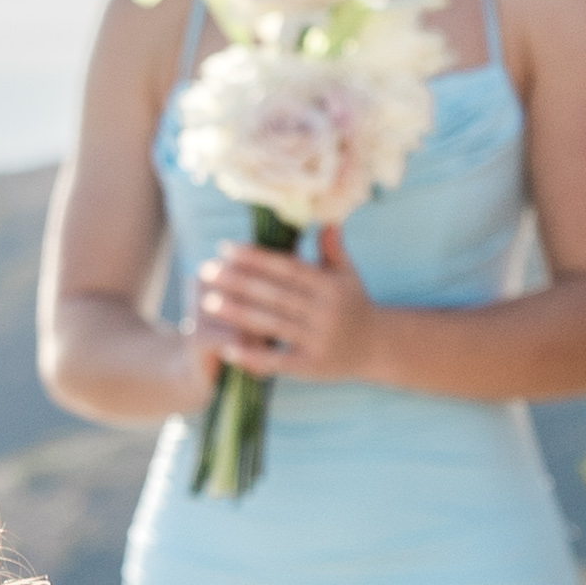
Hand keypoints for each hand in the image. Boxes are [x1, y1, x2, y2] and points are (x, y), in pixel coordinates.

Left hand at [191, 223, 377, 383]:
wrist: (379, 347)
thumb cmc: (353, 304)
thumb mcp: (347, 274)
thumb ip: (332, 248)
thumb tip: (326, 217)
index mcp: (330, 285)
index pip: (287, 268)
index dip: (255, 258)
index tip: (225, 248)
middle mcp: (325, 311)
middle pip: (274, 294)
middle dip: (238, 282)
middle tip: (206, 271)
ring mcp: (319, 340)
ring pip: (272, 324)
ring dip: (238, 314)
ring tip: (208, 302)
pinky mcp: (313, 367)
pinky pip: (278, 361)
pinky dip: (253, 356)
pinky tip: (227, 347)